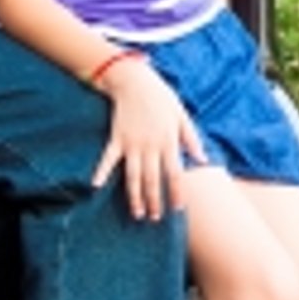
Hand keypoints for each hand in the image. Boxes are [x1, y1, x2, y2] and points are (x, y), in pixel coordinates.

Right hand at [93, 61, 209, 220]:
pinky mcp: (116, 138)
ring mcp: (131, 143)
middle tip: (155, 218)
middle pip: (152, 180)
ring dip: (134, 196)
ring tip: (137, 213)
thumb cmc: (162, 98)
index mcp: (168, 141)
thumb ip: (192, 139)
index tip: (177, 208)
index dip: (176, 192)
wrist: (136, 81)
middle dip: (154, 201)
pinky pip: (108, 159)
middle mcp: (150, 145)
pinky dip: (101, 172)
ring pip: (133, 175)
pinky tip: (96, 186)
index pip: (175, 173)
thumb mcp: (182, 116)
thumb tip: (202, 160)